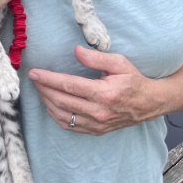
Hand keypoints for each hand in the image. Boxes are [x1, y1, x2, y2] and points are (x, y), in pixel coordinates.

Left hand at [28, 46, 164, 134]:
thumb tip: (76, 51)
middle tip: (34, 79)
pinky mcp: (96, 131)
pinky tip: (50, 104)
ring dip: (47, 102)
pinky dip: (56, 116)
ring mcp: (97, 124)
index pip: (69, 85)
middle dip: (44, 89)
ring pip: (63, 116)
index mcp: (104, 93)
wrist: (149, 104)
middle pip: (62, 101)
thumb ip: (96, 57)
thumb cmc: (133, 80)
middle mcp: (99, 112)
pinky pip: (70, 126)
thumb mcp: (119, 63)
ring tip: (40, 90)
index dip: (49, 79)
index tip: (35, 73)